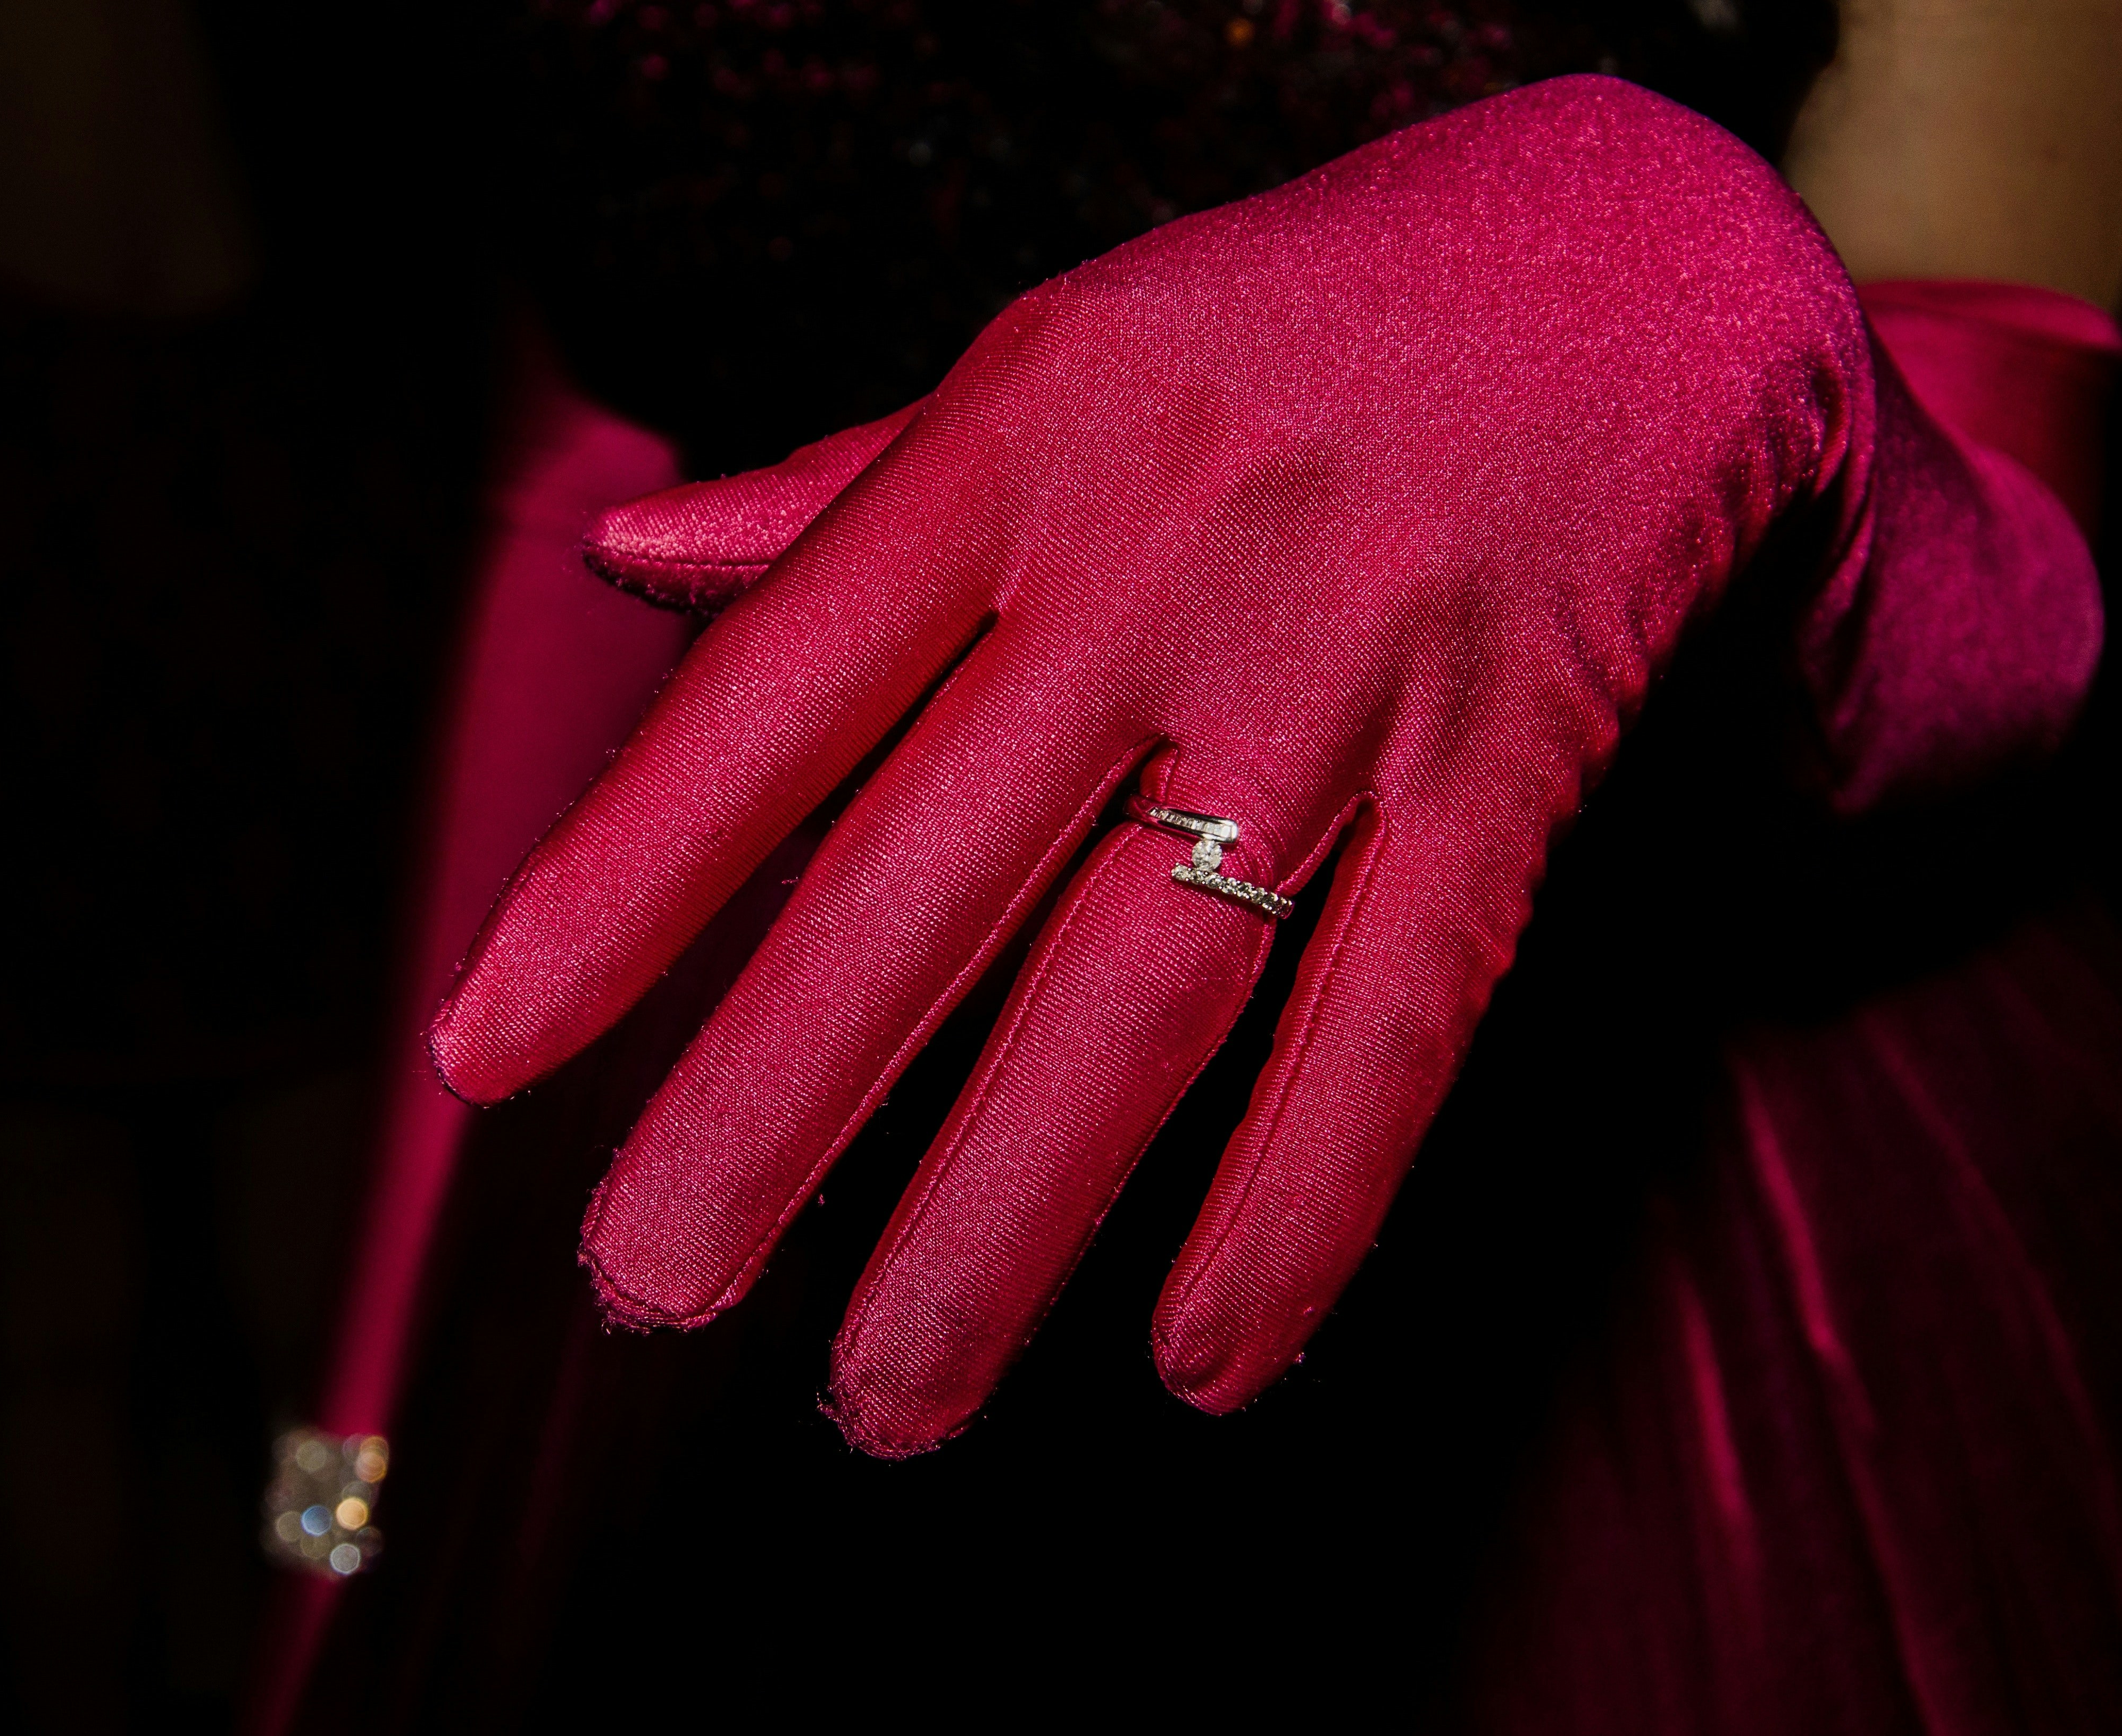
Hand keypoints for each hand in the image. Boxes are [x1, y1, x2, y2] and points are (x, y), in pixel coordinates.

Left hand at [430, 78, 2096, 1454]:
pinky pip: (1402, 1013)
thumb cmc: (1285, 332)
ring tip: (886, 1398)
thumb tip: (624, 565)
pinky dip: (1306, 1200)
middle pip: (931, 874)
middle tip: (648, 1290)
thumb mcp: (1052, 359)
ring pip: (1148, 983)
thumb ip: (841, 493)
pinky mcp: (1507, 764)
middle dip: (776, 1104)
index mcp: (1018, 441)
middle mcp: (1161, 557)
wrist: (1634, 261)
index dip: (621, 884)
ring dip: (1007, 1216)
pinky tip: (1209, 1360)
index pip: (776, 693)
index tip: (487, 1061)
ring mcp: (1344, 670)